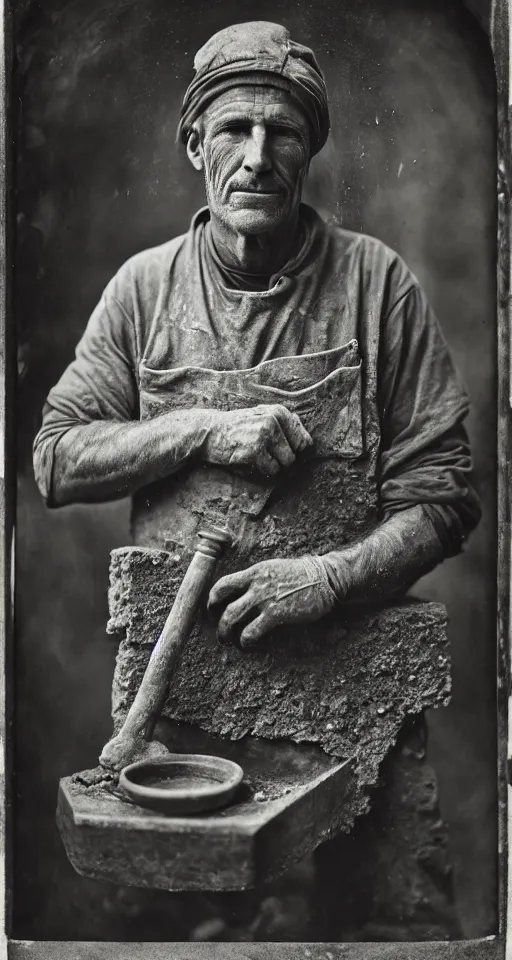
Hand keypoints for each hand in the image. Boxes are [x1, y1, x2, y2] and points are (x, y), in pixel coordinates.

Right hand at [203, 404, 311, 476]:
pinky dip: (262, 470)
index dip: (293, 451)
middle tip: (264, 454)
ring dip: (273, 465)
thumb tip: (308, 440)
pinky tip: (248, 460)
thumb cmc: (237, 428)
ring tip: (256, 456)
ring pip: (286, 463)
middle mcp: (275, 420)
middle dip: (283, 459)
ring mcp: (265, 434)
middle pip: (297, 454)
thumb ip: (285, 425)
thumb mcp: (261, 417)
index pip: (305, 441)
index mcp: (280, 412)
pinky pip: (272, 470)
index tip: (277, 450)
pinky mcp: (256, 450)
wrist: (208, 432)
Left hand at [208, 556, 337, 649]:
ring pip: (230, 617)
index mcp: (254, 572)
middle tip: (220, 631)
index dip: (212, 599)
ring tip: (230, 642)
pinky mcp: (275, 613)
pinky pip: (251, 631)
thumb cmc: (302, 575)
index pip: (222, 584)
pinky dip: (246, 641)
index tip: (213, 610)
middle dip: (216, 620)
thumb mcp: (274, 568)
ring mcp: (264, 598)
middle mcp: (255, 584)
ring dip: (226, 633)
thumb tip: (244, 592)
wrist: (325, 578)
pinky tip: (249, 645)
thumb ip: (258, 579)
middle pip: (221, 602)